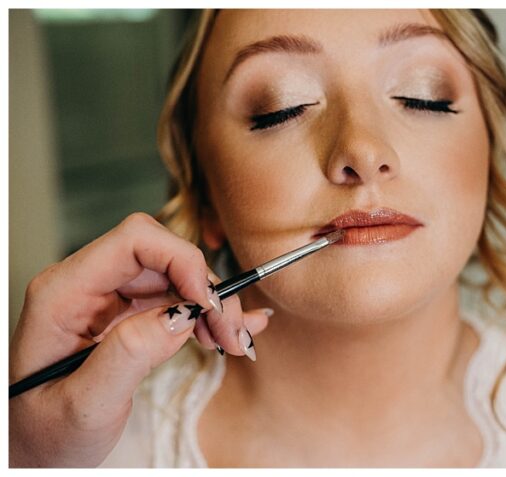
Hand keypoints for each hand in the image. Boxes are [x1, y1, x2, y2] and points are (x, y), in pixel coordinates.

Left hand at [8, 213, 268, 466]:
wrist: (33, 454)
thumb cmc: (44, 433)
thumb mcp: (84, 404)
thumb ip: (129, 354)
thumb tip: (182, 314)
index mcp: (63, 294)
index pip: (134, 241)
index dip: (182, 261)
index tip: (210, 306)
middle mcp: (85, 286)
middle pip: (163, 257)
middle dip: (207, 290)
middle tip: (232, 337)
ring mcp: (107, 299)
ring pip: (177, 277)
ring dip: (212, 307)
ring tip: (233, 344)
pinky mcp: (127, 316)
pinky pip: (176, 300)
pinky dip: (208, 314)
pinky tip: (236, 329)